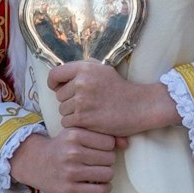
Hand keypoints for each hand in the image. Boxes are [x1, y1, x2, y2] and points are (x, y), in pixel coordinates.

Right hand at [8, 127, 121, 192]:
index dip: (108, 146)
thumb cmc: (62, 146)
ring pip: (107, 174)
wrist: (35, 162)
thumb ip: (101, 135)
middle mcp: (72, 153)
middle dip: (107, 161)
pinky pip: (99, 191)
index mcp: (75, 135)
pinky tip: (100, 185)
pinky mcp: (69, 189)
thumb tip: (126, 143)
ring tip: (98, 172)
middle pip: (110, 158)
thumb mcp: (77, 133)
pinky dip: (105, 189)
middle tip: (98, 162)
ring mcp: (70, 172)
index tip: (100, 149)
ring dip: (106, 174)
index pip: (109, 142)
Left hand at [48, 60, 178, 137]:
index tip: (59, 88)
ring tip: (90, 111)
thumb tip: (60, 77)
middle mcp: (81, 82)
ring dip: (72, 113)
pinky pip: (67, 122)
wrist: (139, 106)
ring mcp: (82, 100)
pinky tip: (89, 120)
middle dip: (69, 100)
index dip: (54, 83)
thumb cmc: (120, 88)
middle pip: (59, 95)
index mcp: (85, 68)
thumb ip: (81, 70)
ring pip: (62, 110)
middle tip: (86, 102)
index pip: (54, 74)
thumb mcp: (102, 70)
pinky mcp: (83, 117)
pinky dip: (76, 124)